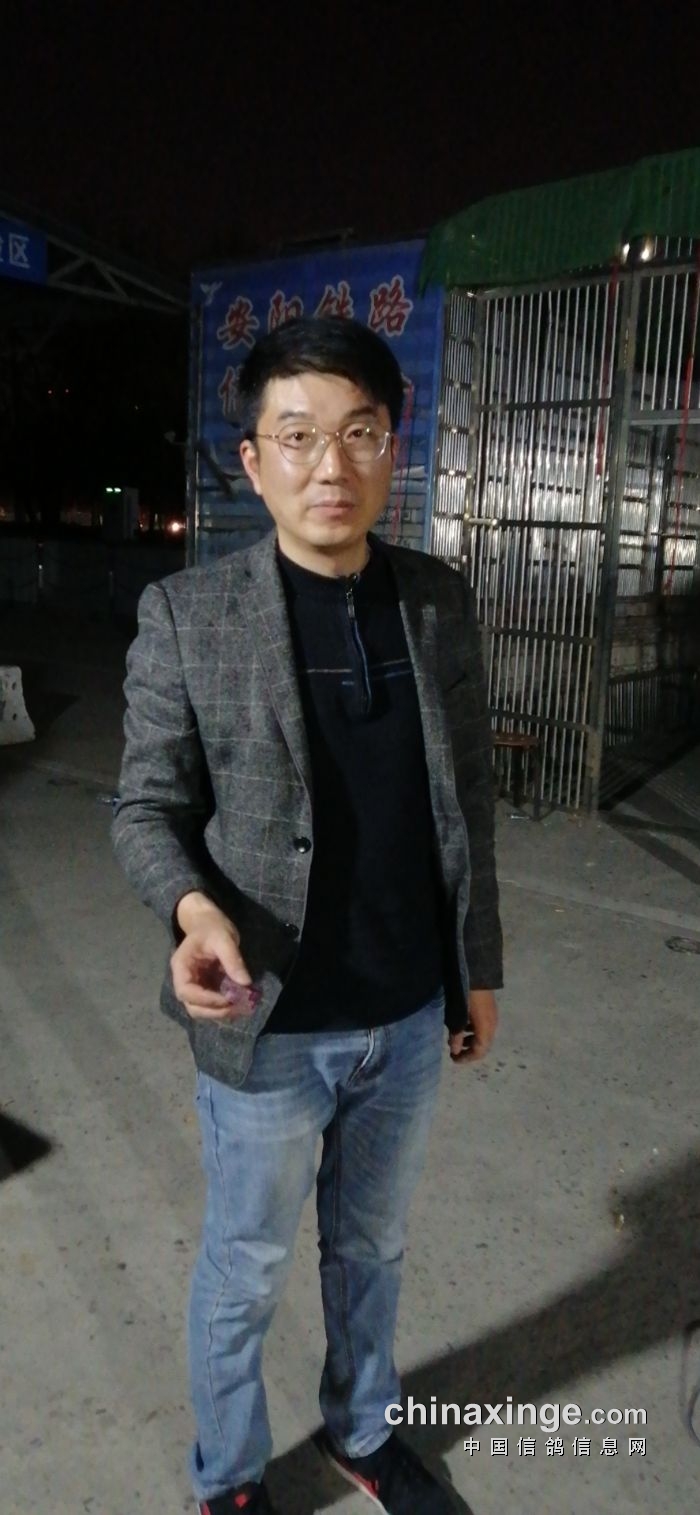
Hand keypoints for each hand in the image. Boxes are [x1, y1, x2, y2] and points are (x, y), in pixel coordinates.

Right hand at [171, 893, 254, 1022]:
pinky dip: (225, 1008)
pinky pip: (212, 1004)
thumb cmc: (212, 927)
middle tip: (238, 1007)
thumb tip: (245, 982)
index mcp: (181, 967)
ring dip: (221, 1013)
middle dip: (215, 1011)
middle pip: (193, 1007)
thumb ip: (233, 960)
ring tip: (242, 1007)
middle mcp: (185, 980)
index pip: (186, 991)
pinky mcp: (205, 988)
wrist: (207, 922)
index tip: (228, 999)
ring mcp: (195, 986)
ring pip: (202, 1010)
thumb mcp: (224, 938)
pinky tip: (241, 1004)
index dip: (206, 999)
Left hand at [449, 988, 497, 1063]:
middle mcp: (492, 1026)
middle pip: (483, 1046)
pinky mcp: (490, 1011)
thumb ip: (457, 1034)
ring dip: (470, 1041)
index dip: (466, 1058)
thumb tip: (455, 1051)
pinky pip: (483, 1028)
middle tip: (454, 1051)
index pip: (479, 1052)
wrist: (477, 974)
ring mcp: (492, 1017)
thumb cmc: (466, 996)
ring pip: (483, 1037)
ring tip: (456, 1038)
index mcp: (486, 1029)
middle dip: (468, 1051)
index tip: (453, 1059)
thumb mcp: (458, 1016)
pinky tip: (463, 1026)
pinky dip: (473, 1032)